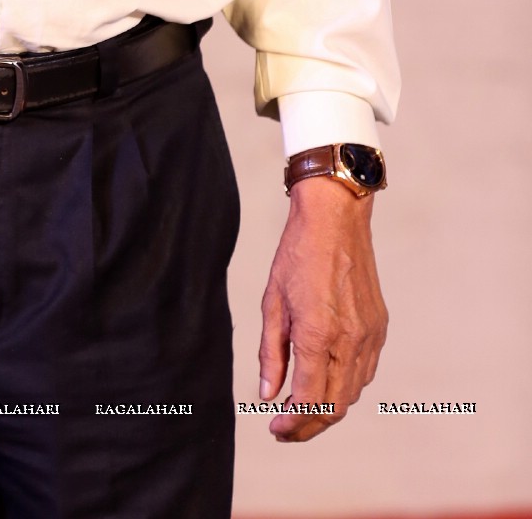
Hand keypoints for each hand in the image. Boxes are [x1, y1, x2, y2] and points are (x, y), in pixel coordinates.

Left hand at [257, 175, 387, 441]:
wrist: (336, 218)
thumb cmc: (297, 253)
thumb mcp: (272, 301)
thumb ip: (271, 353)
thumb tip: (268, 394)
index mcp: (318, 334)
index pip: (310, 401)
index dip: (292, 424)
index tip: (275, 429)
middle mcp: (350, 341)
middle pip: (335, 406)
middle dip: (309, 426)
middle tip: (286, 429)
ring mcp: (369, 336)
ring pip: (352, 393)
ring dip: (328, 409)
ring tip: (301, 409)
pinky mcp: (379, 327)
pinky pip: (365, 372)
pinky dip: (345, 386)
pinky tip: (325, 381)